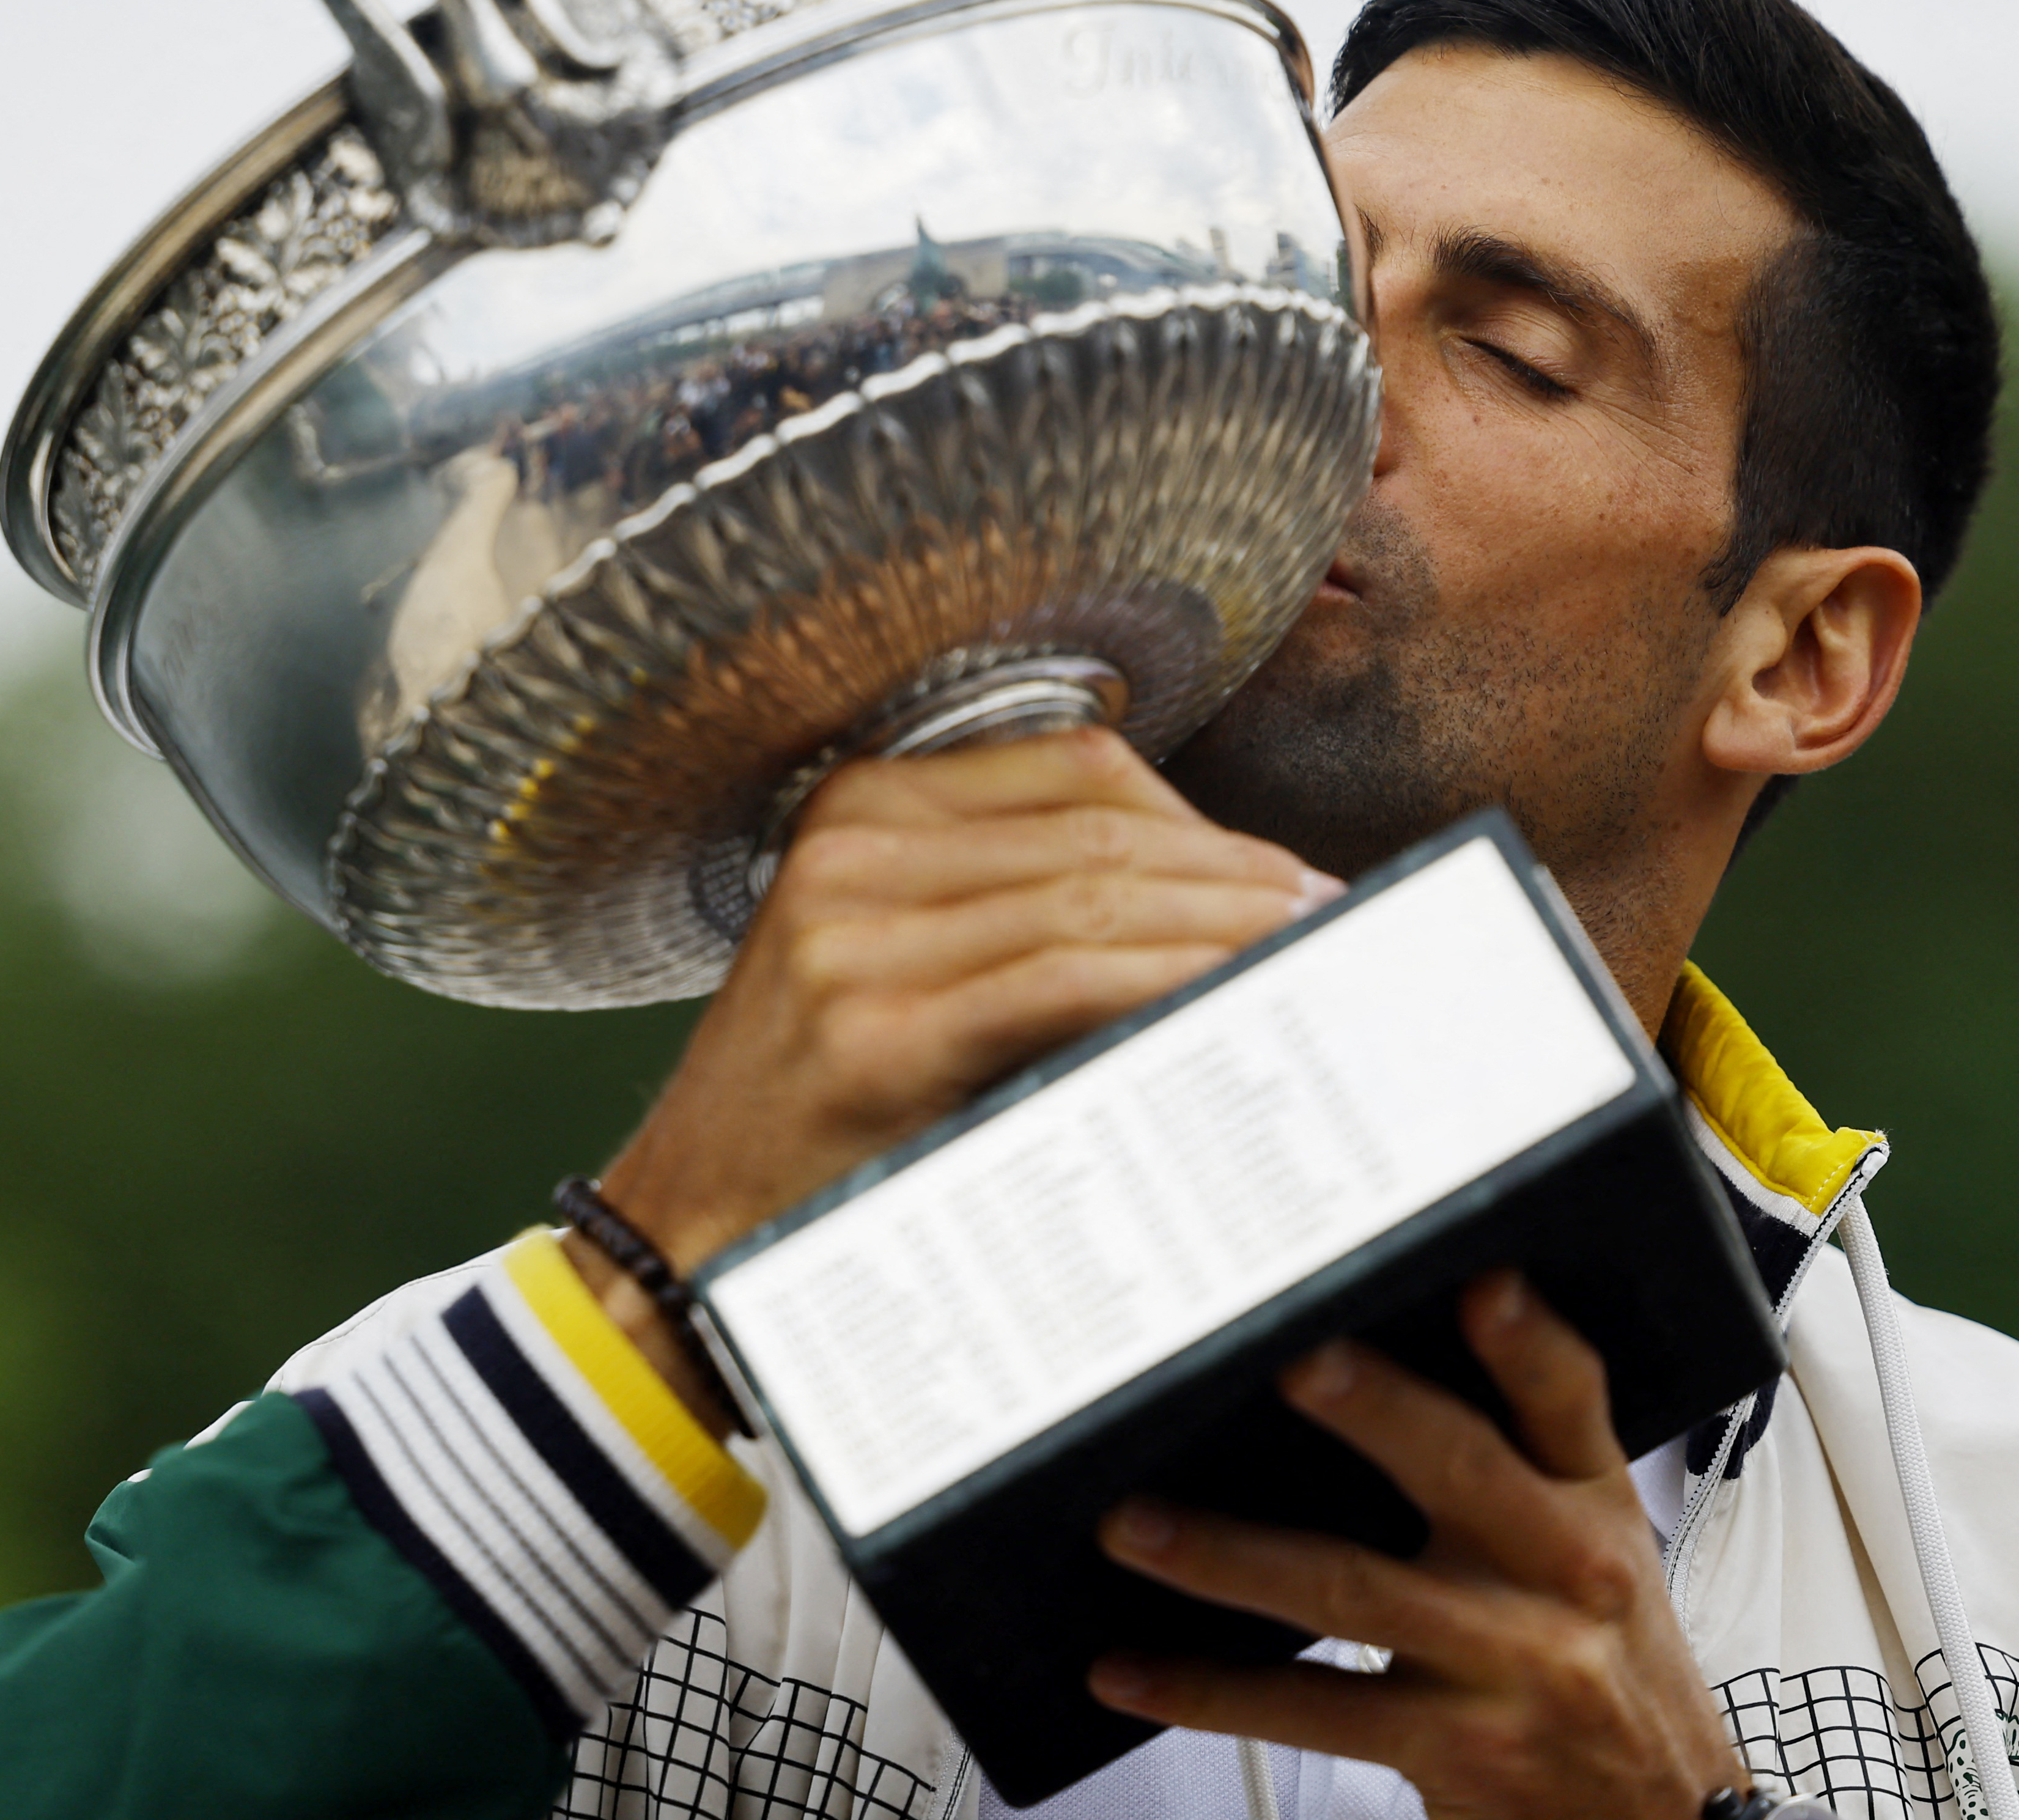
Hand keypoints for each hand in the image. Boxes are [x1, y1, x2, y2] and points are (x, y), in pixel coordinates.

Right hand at [580, 726, 1333, 1425]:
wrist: (680, 1248)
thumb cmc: (817, 1122)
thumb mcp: (894, 966)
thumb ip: (1015, 911)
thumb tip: (1215, 901)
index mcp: (858, 808)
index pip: (1078, 769)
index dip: (1207, 819)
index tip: (1294, 876)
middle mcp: (851, 848)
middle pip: (1103, 825)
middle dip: (1241, 873)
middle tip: (1338, 921)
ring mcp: (855, 932)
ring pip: (1101, 894)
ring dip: (1230, 925)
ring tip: (1317, 961)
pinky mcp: (876, 1024)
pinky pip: (1070, 978)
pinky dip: (1172, 981)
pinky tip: (1238, 1003)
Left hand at [1087, 1271, 1749, 1819]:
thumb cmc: (1609, 1669)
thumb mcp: (1598, 1557)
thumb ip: (1514, 1467)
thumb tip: (1368, 1370)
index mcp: (1592, 1507)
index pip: (1571, 1401)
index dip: (1529, 1343)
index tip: (1483, 1287)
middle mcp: (1559, 1575)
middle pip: (1462, 1471)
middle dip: (1374, 1411)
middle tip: (1289, 1360)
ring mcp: (1506, 1666)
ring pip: (1352, 1592)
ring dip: (1230, 1557)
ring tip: (1137, 1524)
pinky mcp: (1453, 1749)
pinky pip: (1311, 1713)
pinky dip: (1209, 1690)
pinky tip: (1132, 1670)